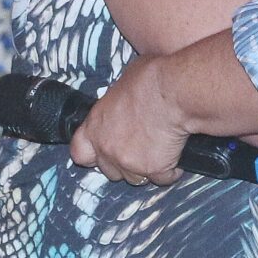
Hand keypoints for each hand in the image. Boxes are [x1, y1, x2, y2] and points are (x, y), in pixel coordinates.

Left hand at [69, 57, 189, 186]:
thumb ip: (118, 102)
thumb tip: (127, 96)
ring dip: (147, 169)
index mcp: (96, 125)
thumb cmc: (150, 79)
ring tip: (161, 152)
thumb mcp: (123, 82)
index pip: (80, 152)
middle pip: (110, 170)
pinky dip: (171, 172)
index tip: (103, 152)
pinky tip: (177, 159)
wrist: (173, 92)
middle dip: (124, 163)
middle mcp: (107, 148)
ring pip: (136, 178)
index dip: (92, 155)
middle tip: (140, 149)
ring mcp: (129, 162)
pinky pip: (163, 179)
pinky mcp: (153, 170)